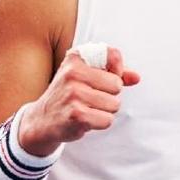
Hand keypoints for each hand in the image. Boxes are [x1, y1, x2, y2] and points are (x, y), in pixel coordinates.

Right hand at [18, 46, 140, 154]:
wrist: (43, 119)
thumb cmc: (70, 95)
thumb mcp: (87, 76)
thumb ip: (114, 74)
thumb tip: (137, 77)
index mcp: (77, 57)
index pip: (114, 56)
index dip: (117, 71)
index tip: (106, 79)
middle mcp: (73, 72)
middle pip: (117, 86)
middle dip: (109, 96)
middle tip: (90, 99)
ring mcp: (74, 93)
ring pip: (114, 104)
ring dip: (105, 111)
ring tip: (87, 109)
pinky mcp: (76, 114)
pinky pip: (107, 120)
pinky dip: (100, 123)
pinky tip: (85, 119)